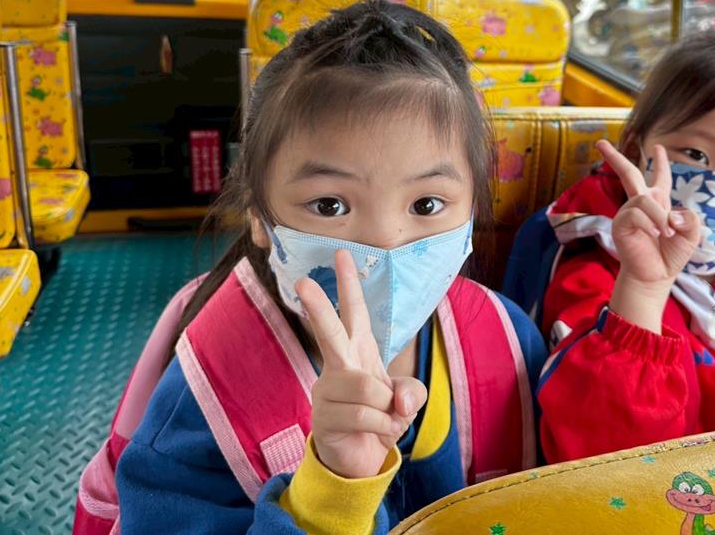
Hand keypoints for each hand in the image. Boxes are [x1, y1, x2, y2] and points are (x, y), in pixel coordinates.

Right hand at [297, 249, 426, 478]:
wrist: (361, 460)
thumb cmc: (381, 418)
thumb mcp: (406, 400)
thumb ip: (411, 393)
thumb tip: (397, 400)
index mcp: (358, 351)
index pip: (354, 312)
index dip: (349, 284)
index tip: (342, 254)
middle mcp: (337, 366)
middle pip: (329, 332)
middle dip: (317, 306)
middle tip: (303, 281)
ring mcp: (325, 391)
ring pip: (365, 387)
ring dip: (387, 407)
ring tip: (386, 419)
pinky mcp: (322, 418)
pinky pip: (363, 417)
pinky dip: (382, 428)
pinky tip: (376, 434)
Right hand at [596, 140, 700, 332]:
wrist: (656, 276)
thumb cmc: (672, 255)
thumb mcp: (691, 233)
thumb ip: (689, 217)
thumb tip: (670, 214)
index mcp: (659, 203)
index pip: (660, 177)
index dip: (661, 163)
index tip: (658, 148)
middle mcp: (640, 203)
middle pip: (627, 172)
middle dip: (614, 157)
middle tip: (599, 142)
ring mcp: (628, 212)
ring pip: (644, 200)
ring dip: (659, 217)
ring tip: (667, 235)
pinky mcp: (621, 223)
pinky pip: (636, 213)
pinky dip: (650, 224)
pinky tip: (654, 236)